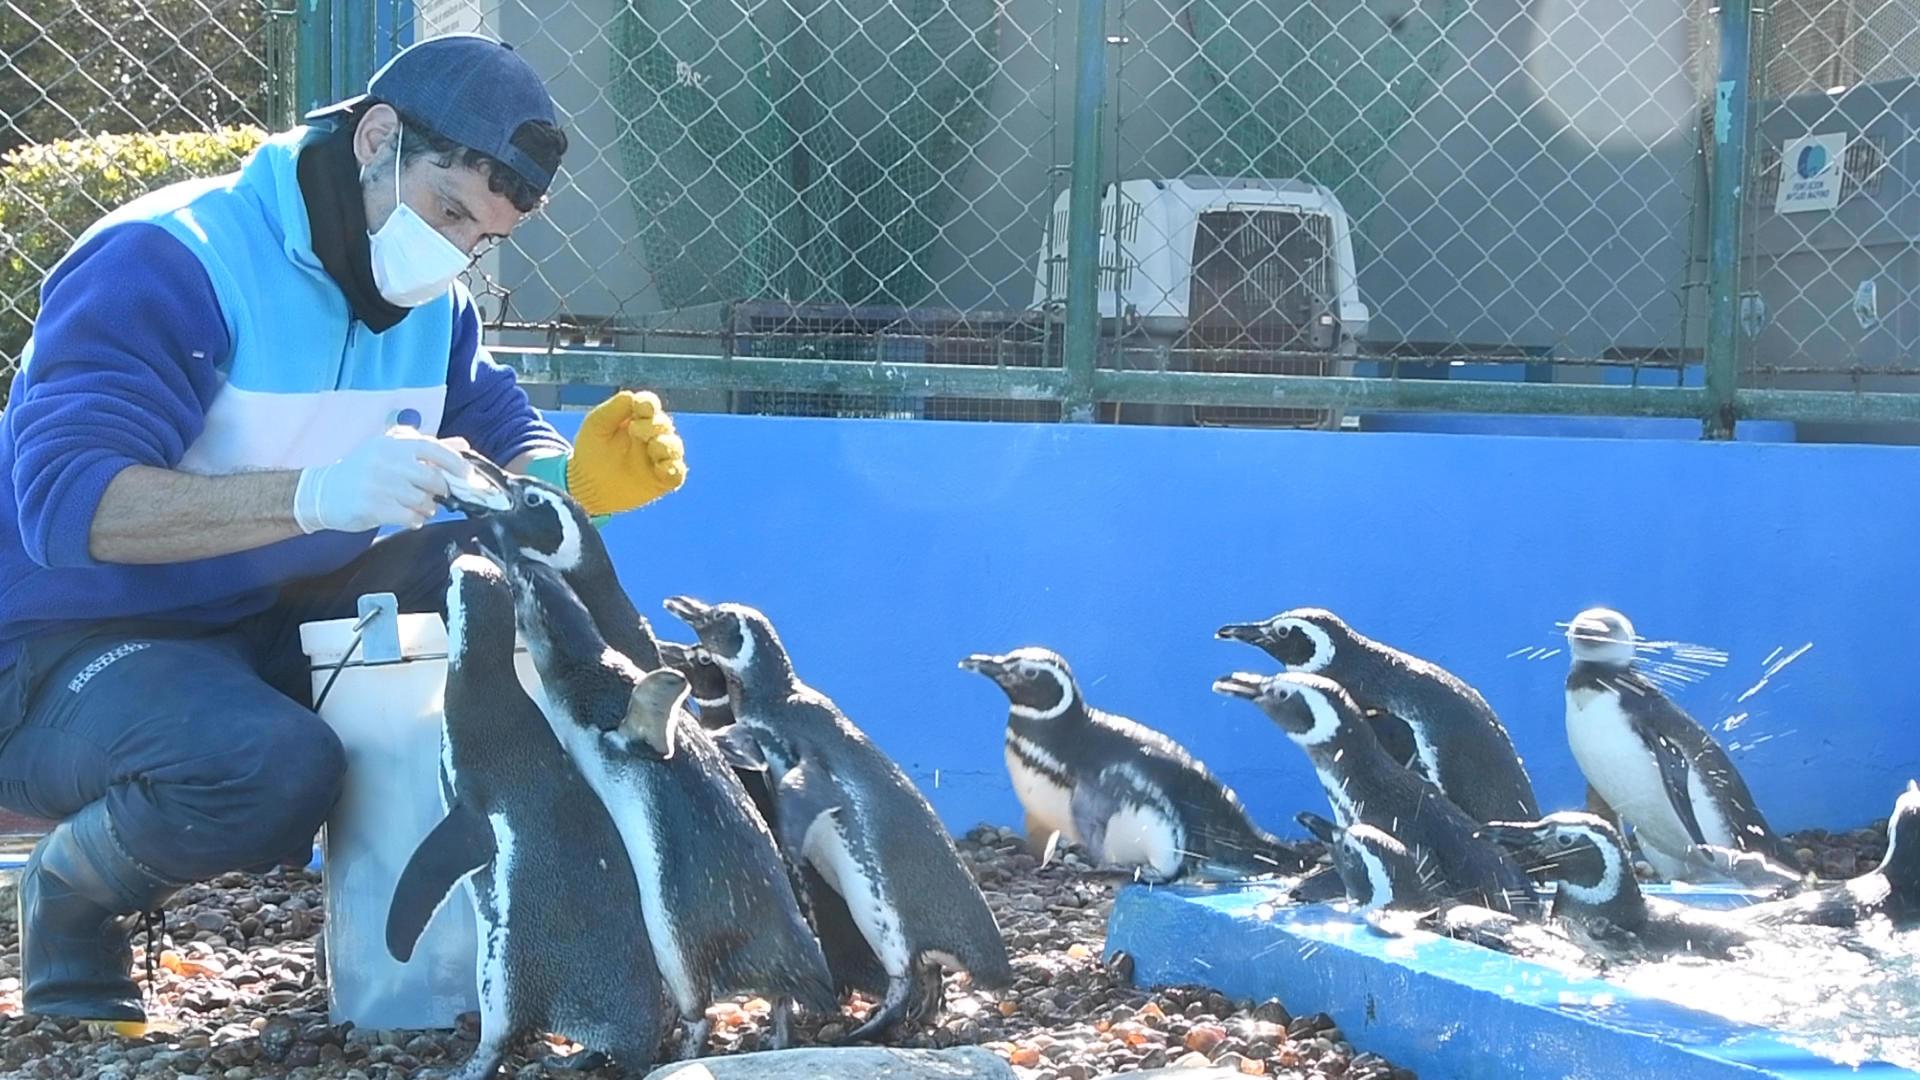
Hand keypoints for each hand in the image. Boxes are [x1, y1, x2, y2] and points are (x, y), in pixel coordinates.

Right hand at [293, 428, 471, 533]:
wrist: (322, 492)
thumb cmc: (364, 471)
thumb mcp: (390, 451)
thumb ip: (428, 448)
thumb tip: (463, 444)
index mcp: (393, 444)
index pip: (433, 448)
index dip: (456, 463)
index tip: (469, 475)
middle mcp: (387, 461)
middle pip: (433, 479)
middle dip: (441, 491)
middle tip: (435, 495)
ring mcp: (379, 484)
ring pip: (423, 500)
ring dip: (427, 508)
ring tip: (416, 506)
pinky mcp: (373, 507)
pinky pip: (410, 517)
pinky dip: (415, 520)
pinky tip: (408, 517)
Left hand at [565, 389, 686, 515]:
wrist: (586, 487)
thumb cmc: (590, 452)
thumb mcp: (596, 425)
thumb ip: (614, 408)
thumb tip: (634, 396)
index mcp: (636, 419)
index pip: (649, 405)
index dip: (648, 403)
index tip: (641, 407)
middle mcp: (651, 436)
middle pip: (663, 424)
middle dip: (653, 425)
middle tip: (635, 431)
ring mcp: (658, 459)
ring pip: (674, 446)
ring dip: (666, 444)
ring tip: (653, 447)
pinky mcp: (662, 481)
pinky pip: (677, 474)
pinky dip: (674, 469)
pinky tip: (662, 468)